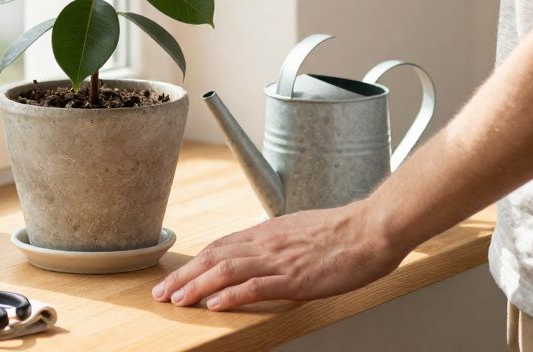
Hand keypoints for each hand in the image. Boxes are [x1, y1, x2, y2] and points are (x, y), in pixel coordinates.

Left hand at [151, 200, 405, 310]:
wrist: (371, 229)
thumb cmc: (343, 232)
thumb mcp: (300, 231)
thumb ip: (277, 242)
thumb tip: (261, 252)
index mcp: (267, 232)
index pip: (220, 246)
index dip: (194, 262)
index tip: (176, 276)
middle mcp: (266, 243)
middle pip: (214, 258)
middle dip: (184, 276)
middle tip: (162, 293)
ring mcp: (279, 260)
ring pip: (226, 271)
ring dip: (197, 286)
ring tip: (177, 300)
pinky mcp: (295, 277)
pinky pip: (256, 286)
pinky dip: (231, 295)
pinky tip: (214, 304)